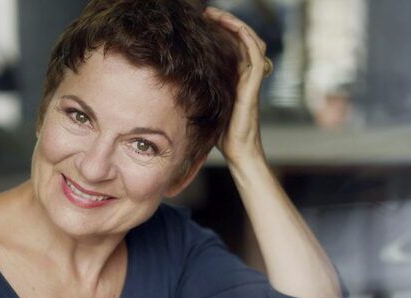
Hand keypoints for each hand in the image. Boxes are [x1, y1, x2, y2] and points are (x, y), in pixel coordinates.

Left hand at [203, 6, 268, 167]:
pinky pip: (255, 55)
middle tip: (206, 13)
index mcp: (235, 80)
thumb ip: (199, 95)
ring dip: (234, 25)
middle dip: (225, 23)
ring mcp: (251, 80)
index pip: (232, 47)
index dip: (219, 33)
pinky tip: (231, 28)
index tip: (199, 24)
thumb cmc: (221, 136)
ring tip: (215, 15)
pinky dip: (246, 38)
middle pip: (242, 39)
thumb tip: (174, 88)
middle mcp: (245, 76)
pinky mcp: (253, 86)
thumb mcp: (206, 109)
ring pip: (250, 41)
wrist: (237, 152)